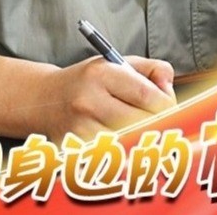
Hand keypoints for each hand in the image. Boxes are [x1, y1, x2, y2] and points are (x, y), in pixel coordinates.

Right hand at [42, 55, 175, 141]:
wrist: (44, 100)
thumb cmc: (88, 81)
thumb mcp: (117, 62)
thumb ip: (152, 69)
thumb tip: (169, 88)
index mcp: (101, 74)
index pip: (146, 94)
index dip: (167, 104)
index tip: (172, 107)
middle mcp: (88, 101)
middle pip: (141, 121)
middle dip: (159, 122)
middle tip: (163, 120)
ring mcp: (82, 128)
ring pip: (131, 140)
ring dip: (143, 137)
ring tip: (143, 128)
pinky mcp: (78, 148)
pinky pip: (115, 153)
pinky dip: (126, 148)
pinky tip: (126, 140)